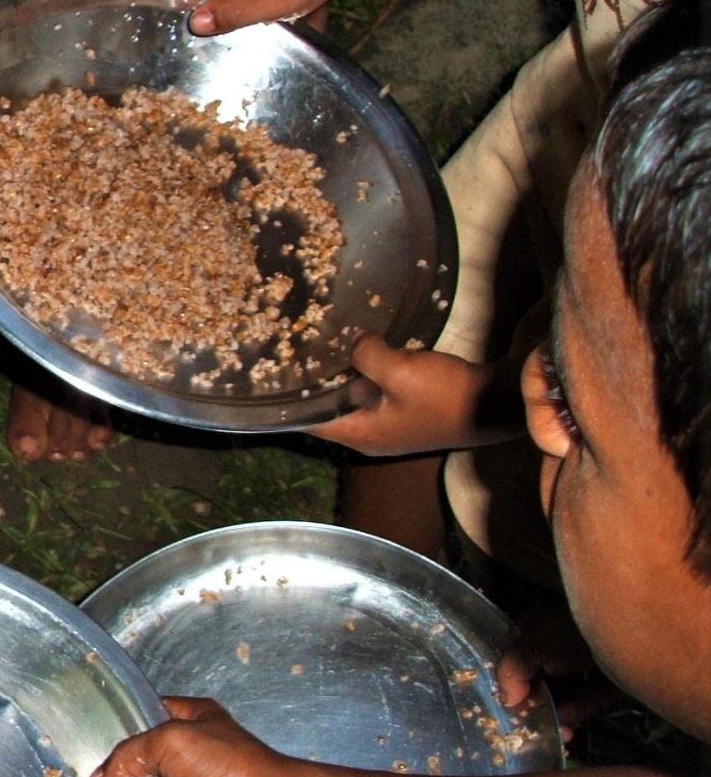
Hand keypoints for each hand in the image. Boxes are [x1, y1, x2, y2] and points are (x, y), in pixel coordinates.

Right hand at [89, 696, 301, 776]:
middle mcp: (192, 752)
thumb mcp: (169, 740)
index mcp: (194, 718)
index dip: (123, 720)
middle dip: (121, 764)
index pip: (149, 712)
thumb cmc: (228, 767)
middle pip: (143, 755)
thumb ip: (129, 754)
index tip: (91, 733)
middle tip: (88, 771)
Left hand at [306, 332, 499, 455]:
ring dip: (344, 374)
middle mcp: (371, 434)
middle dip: (316, 381)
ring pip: (355, 398)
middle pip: (331, 408)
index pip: (310, 422)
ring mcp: (391, 424)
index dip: (291, 400)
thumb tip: (355, 342)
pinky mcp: (409, 410)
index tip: (276, 374)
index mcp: (361, 434)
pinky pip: (377, 391)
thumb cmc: (446, 395)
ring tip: (324, 344)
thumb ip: (366, 356)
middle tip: (297, 350)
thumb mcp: (399, 371)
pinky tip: (364, 348)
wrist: (499, 403)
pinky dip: (368, 373)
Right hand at [495, 603, 617, 742]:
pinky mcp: (614, 674)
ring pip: (566, 686)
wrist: (645, 635)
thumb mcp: (535, 646)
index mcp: (539, 621)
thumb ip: (513, 670)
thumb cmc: (579, 631)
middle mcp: (563, 637)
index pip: (515, 651)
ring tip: (555, 730)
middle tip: (530, 725)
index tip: (507, 705)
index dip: (507, 677)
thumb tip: (506, 699)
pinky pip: (591, 693)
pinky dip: (580, 708)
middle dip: (534, 700)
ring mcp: (590, 655)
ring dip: (557, 710)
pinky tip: (571, 722)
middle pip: (540, 671)